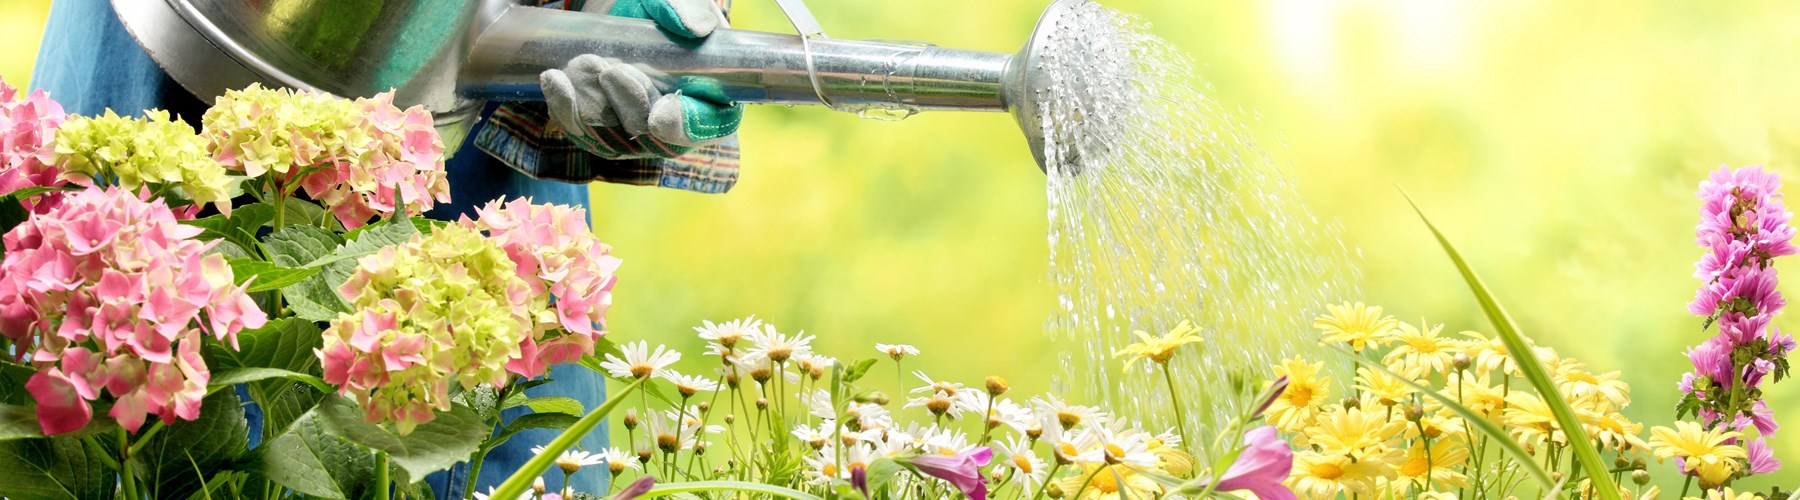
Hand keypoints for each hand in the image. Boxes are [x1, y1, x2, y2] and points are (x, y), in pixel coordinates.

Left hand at [540, 0, 742, 157]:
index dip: (685, 126)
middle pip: (652, 136)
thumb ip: (690, 9)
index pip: (705, 126)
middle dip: (629, 105)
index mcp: (710, 99)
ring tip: (584, 62)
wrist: (621, 9)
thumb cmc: (662, 9)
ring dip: (594, 103)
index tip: (661, 114)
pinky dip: (566, 107)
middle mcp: (671, 123)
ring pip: (610, 135)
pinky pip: (580, 129)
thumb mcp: (681, 1)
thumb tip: (694, 27)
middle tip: (612, 71)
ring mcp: (632, 129)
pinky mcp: (597, 126)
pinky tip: (556, 79)